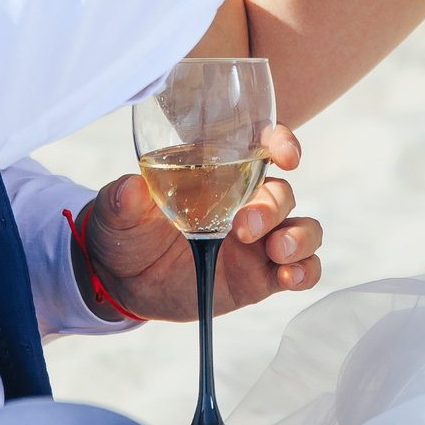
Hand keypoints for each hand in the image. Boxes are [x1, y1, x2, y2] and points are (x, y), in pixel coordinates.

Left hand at [76, 125, 323, 320]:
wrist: (123, 281)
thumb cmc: (128, 231)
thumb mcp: (118, 212)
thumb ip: (124, 199)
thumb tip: (130, 187)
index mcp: (220, 174)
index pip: (262, 148)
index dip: (283, 143)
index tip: (283, 154)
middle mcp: (247, 202)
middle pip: (283, 192)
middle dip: (273, 206)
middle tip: (243, 226)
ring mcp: (259, 241)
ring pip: (303, 229)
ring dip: (299, 237)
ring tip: (276, 251)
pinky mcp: (261, 277)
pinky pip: (301, 270)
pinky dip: (306, 271)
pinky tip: (289, 276)